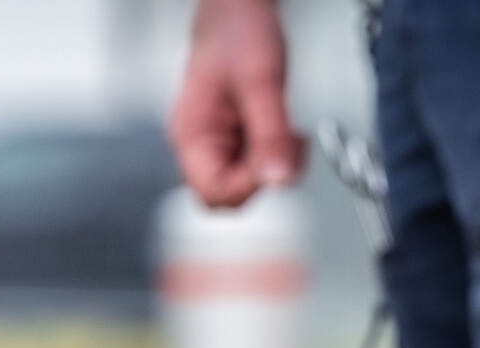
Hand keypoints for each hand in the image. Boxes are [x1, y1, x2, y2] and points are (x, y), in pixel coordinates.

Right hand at [168, 0, 304, 207]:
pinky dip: (273, 155)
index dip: (249, 185)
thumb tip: (279, 181)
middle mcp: (197, 146)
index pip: (213, 192)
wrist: (236, 8)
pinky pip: (250, 166)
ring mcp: (213, 144)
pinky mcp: (231, 139)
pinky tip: (283, 131)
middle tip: (286, 146)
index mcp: (191, 136)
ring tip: (288, 133)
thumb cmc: (238, 32)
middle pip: (224, 197)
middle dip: (261, 179)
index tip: (277, 161)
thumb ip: (270, 135)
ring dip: (270, 167)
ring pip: (241, 184)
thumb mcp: (261, 83)